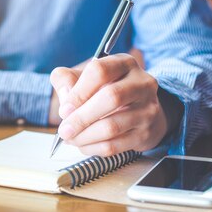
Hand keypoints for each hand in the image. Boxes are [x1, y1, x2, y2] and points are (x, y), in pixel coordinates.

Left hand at [49, 54, 169, 155]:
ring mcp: (147, 109)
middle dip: (81, 118)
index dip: (78, 92)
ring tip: (70, 138)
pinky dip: (93, 148)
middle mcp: (142, 83)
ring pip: (112, 126)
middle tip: (64, 130)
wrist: (140, 111)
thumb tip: (64, 96)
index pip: (99, 71)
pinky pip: (115, 145)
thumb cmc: (106, 90)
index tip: (64, 109)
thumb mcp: (85, 78)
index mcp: (124, 63)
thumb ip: (66, 79)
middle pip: (110, 98)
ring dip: (84, 136)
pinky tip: (83, 145)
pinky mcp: (145, 133)